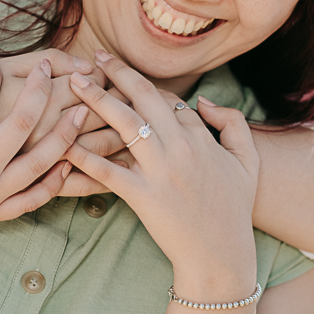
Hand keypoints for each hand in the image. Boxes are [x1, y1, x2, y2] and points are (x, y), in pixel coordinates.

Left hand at [66, 52, 259, 302]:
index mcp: (201, 137)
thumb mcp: (247, 161)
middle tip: (94, 58)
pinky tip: (65, 145)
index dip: (144, 86)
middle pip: (144, 97)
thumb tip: (203, 101)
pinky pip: (108, 171)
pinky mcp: (143, 196)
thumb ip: (232, 123)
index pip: (169, 99)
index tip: (123, 74)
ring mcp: (161, 170)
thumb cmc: (234, 210)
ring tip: (74, 84)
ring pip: (123, 124)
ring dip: (96, 99)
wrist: (221, 255)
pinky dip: (85, 158)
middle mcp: (180, 146)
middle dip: (117, 73)